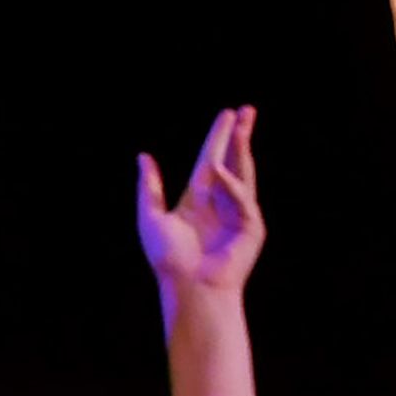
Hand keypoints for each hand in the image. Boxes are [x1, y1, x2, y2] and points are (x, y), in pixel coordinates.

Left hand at [137, 104, 265, 298]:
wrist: (189, 286)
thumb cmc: (168, 259)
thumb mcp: (151, 217)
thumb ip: (150, 187)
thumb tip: (143, 156)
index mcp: (199, 196)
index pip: (212, 158)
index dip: (219, 137)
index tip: (227, 114)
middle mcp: (221, 200)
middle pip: (233, 159)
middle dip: (240, 135)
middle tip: (247, 110)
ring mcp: (239, 212)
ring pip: (244, 172)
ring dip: (243, 148)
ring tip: (242, 124)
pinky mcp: (252, 226)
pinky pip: (242, 199)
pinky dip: (231, 187)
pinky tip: (220, 173)